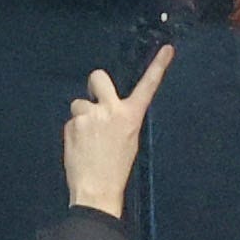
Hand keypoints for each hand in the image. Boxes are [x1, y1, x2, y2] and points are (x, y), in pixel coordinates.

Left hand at [63, 49, 171, 218]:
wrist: (96, 190)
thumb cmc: (116, 168)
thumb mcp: (130, 139)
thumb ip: (121, 117)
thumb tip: (109, 107)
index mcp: (131, 115)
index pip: (147, 85)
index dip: (158, 65)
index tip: (167, 49)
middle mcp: (110, 110)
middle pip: (98, 77)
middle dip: (94, 85)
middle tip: (95, 102)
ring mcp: (89, 116)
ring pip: (80, 104)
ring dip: (82, 116)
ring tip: (87, 138)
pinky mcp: (71, 125)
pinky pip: (72, 121)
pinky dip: (74, 131)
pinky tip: (80, 147)